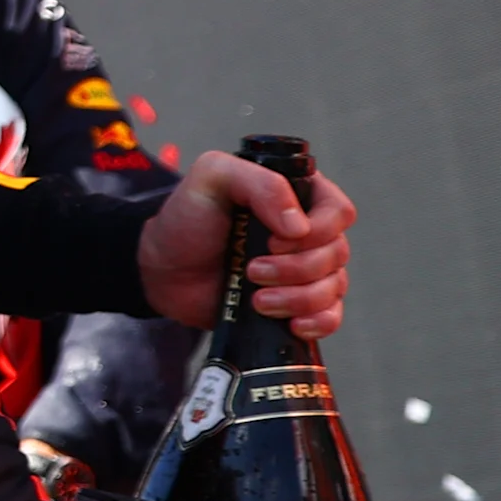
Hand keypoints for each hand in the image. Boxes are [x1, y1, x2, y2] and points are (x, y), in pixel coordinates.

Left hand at [137, 151, 355, 337]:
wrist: (163, 270)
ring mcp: (305, 270)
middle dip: (295, 268)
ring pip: (333, 287)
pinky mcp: (297, 304)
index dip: (316, 230)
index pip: (338, 211)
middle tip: (252, 270)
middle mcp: (309, 233)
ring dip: (298, 298)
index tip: (274, 240)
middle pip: (336, 253)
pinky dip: (317, 322)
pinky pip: (330, 316)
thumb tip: (300, 227)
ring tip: (257, 300)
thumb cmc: (187, 219)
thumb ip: (259, 183)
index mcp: (297, 196)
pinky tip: (291, 323)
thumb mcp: (213, 177)